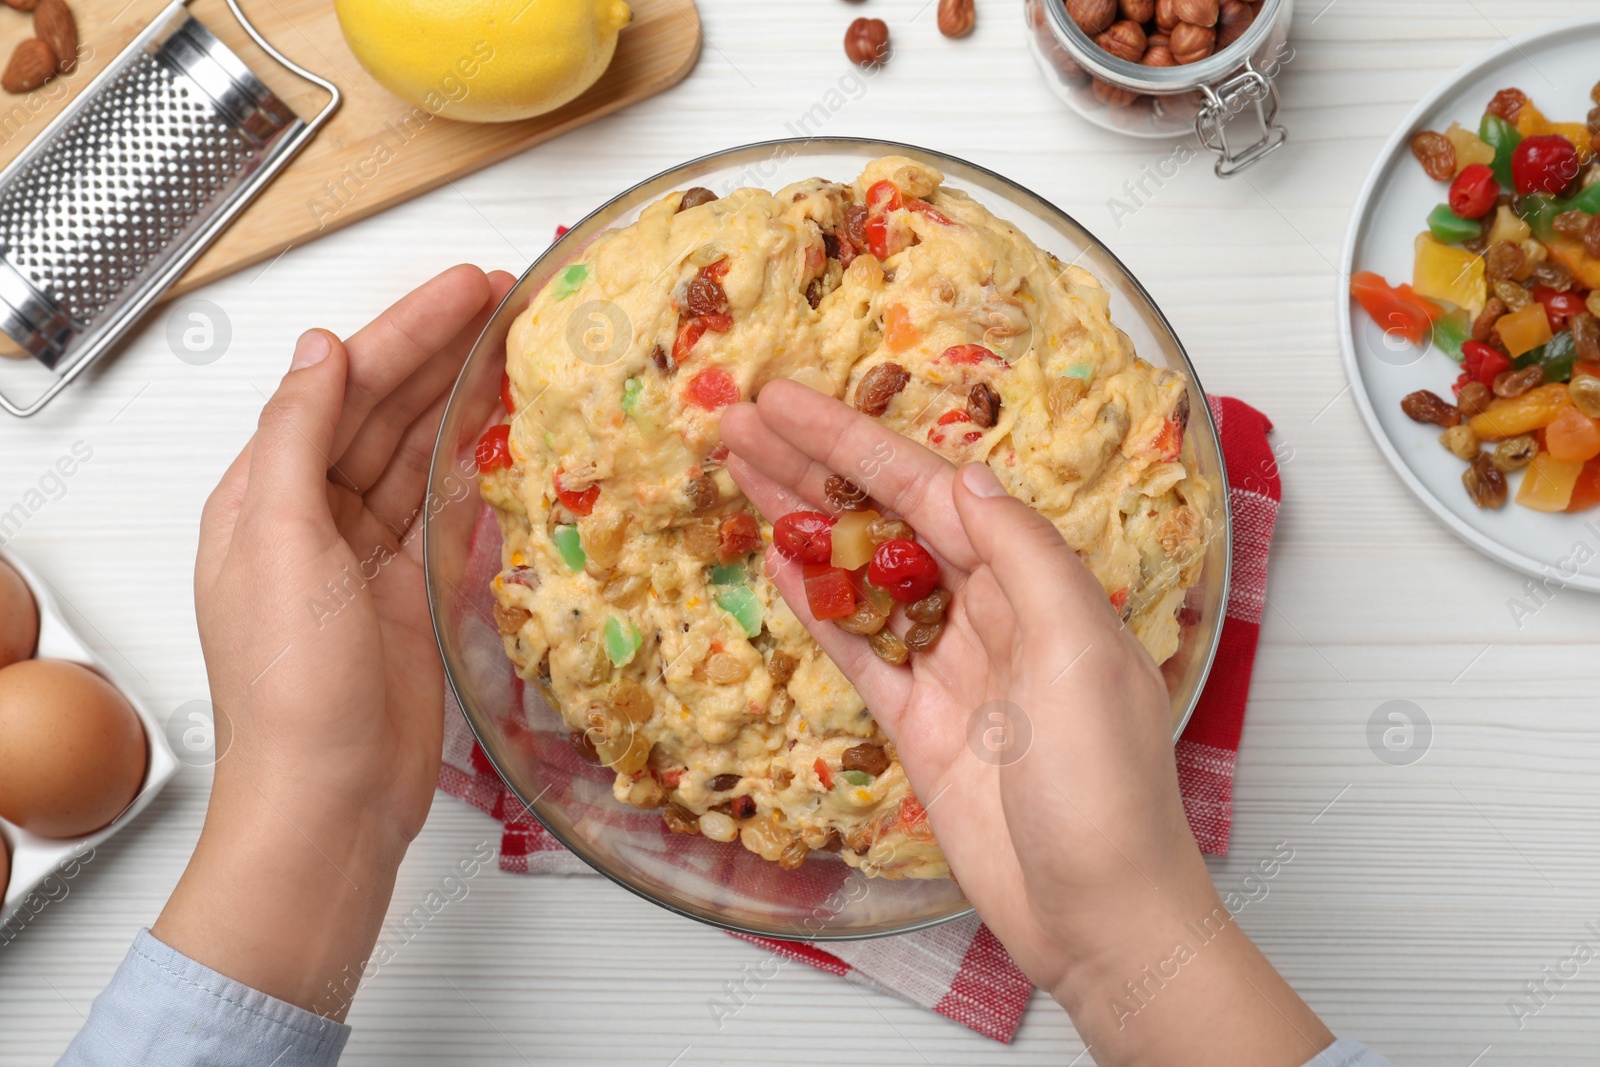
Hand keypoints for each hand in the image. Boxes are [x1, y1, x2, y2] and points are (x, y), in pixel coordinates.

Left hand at [154, 265, 513, 1018]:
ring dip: (462, 398)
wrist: (331, 799)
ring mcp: (367, 555)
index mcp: (264, 494)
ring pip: (419, 453)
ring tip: (517, 346)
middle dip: (441, 349)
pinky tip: (505, 432)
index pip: (341, 385)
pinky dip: (475, 466)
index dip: (406, 330)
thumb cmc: (293, 685)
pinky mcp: (412, 592)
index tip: (468, 287)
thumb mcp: (278, 544)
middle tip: (508, 298)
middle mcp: (313, 515)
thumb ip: (295, 439)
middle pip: (384, 409)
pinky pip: (446, 510)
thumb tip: (318, 350)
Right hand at [723, 381, 1331, 1065]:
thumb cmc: (1108, 791)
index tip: (791, 401)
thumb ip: (1024, 557)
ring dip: (805, 521)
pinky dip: (816, 603)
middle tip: (743, 420)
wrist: (1096, 914)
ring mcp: (948, 665)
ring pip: (863, 574)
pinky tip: (777, 559)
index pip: (933, 491)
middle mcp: (992, 611)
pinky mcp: (917, 720)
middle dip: (817, 467)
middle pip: (889, 519)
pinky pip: (857, 648)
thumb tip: (966, 478)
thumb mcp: (1080, 654)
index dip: (857, 442)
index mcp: (1038, 582)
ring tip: (740, 469)